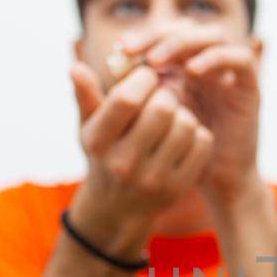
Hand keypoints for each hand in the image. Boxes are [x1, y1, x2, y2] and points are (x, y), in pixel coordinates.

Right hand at [66, 60, 212, 252]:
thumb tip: (75, 67)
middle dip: (167, 94)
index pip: (126, 100)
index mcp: (98, 143)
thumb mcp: (89, 128)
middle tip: (165, 94)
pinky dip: (197, 132)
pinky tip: (184, 135)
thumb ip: (85, 96)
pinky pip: (201, 144)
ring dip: (184, 112)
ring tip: (173, 116)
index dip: (143, 79)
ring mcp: (153, 180)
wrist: (117, 209)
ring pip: (186, 125)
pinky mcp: (178, 188)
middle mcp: (124, 164)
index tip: (148, 76)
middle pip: (161, 110)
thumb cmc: (104, 154)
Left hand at [122, 27, 260, 202]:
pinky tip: (192, 71)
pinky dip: (216, 58)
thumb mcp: (141, 122)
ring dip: (184, 43)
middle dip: (160, 35)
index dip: (143, 37)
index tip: (121, 50)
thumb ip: (116, 96)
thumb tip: (75, 68)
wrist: (213, 180)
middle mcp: (207, 63)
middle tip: (136, 50)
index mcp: (183, 66)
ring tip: (158, 61)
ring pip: (214, 34)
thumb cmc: (176, 152)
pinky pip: (239, 58)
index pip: (165, 34)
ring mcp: (230, 72)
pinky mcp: (249, 86)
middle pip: (188, 27)